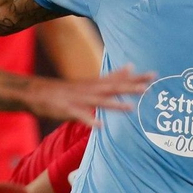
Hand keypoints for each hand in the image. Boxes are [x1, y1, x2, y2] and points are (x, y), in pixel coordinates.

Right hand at [24, 65, 152, 124]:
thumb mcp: (92, 82)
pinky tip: (100, 126)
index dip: (137, 78)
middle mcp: (90, 89)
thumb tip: (131, 66)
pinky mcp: (68, 110)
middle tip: (149, 87)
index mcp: (96, 84)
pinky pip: (81, 116)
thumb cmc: (67, 90)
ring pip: (100, 101)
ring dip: (115, 104)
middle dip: (131, 87)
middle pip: (113, 88)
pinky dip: (90, 120)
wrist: (37, 92)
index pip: (119, 79)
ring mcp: (79, 100)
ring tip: (130, 108)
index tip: (154, 74)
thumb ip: (112, 76)